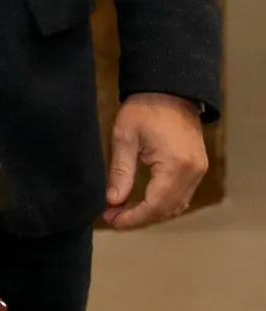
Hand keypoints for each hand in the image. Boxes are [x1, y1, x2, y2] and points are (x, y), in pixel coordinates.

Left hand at [102, 92, 208, 228]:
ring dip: (150, 212)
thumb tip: (113, 201)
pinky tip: (140, 202)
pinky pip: (181, 195)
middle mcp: (193, 172)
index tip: (111, 220)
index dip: (133, 217)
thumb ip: (120, 172)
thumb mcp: (124, 137)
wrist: (170, 90)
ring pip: (176, 205)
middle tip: (111, 218)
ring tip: (121, 211)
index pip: (155, 205)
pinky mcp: (197, 167)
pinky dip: (162, 203)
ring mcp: (199, 171)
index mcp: (176, 166)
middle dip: (138, 218)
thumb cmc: (144, 109)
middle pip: (167, 209)